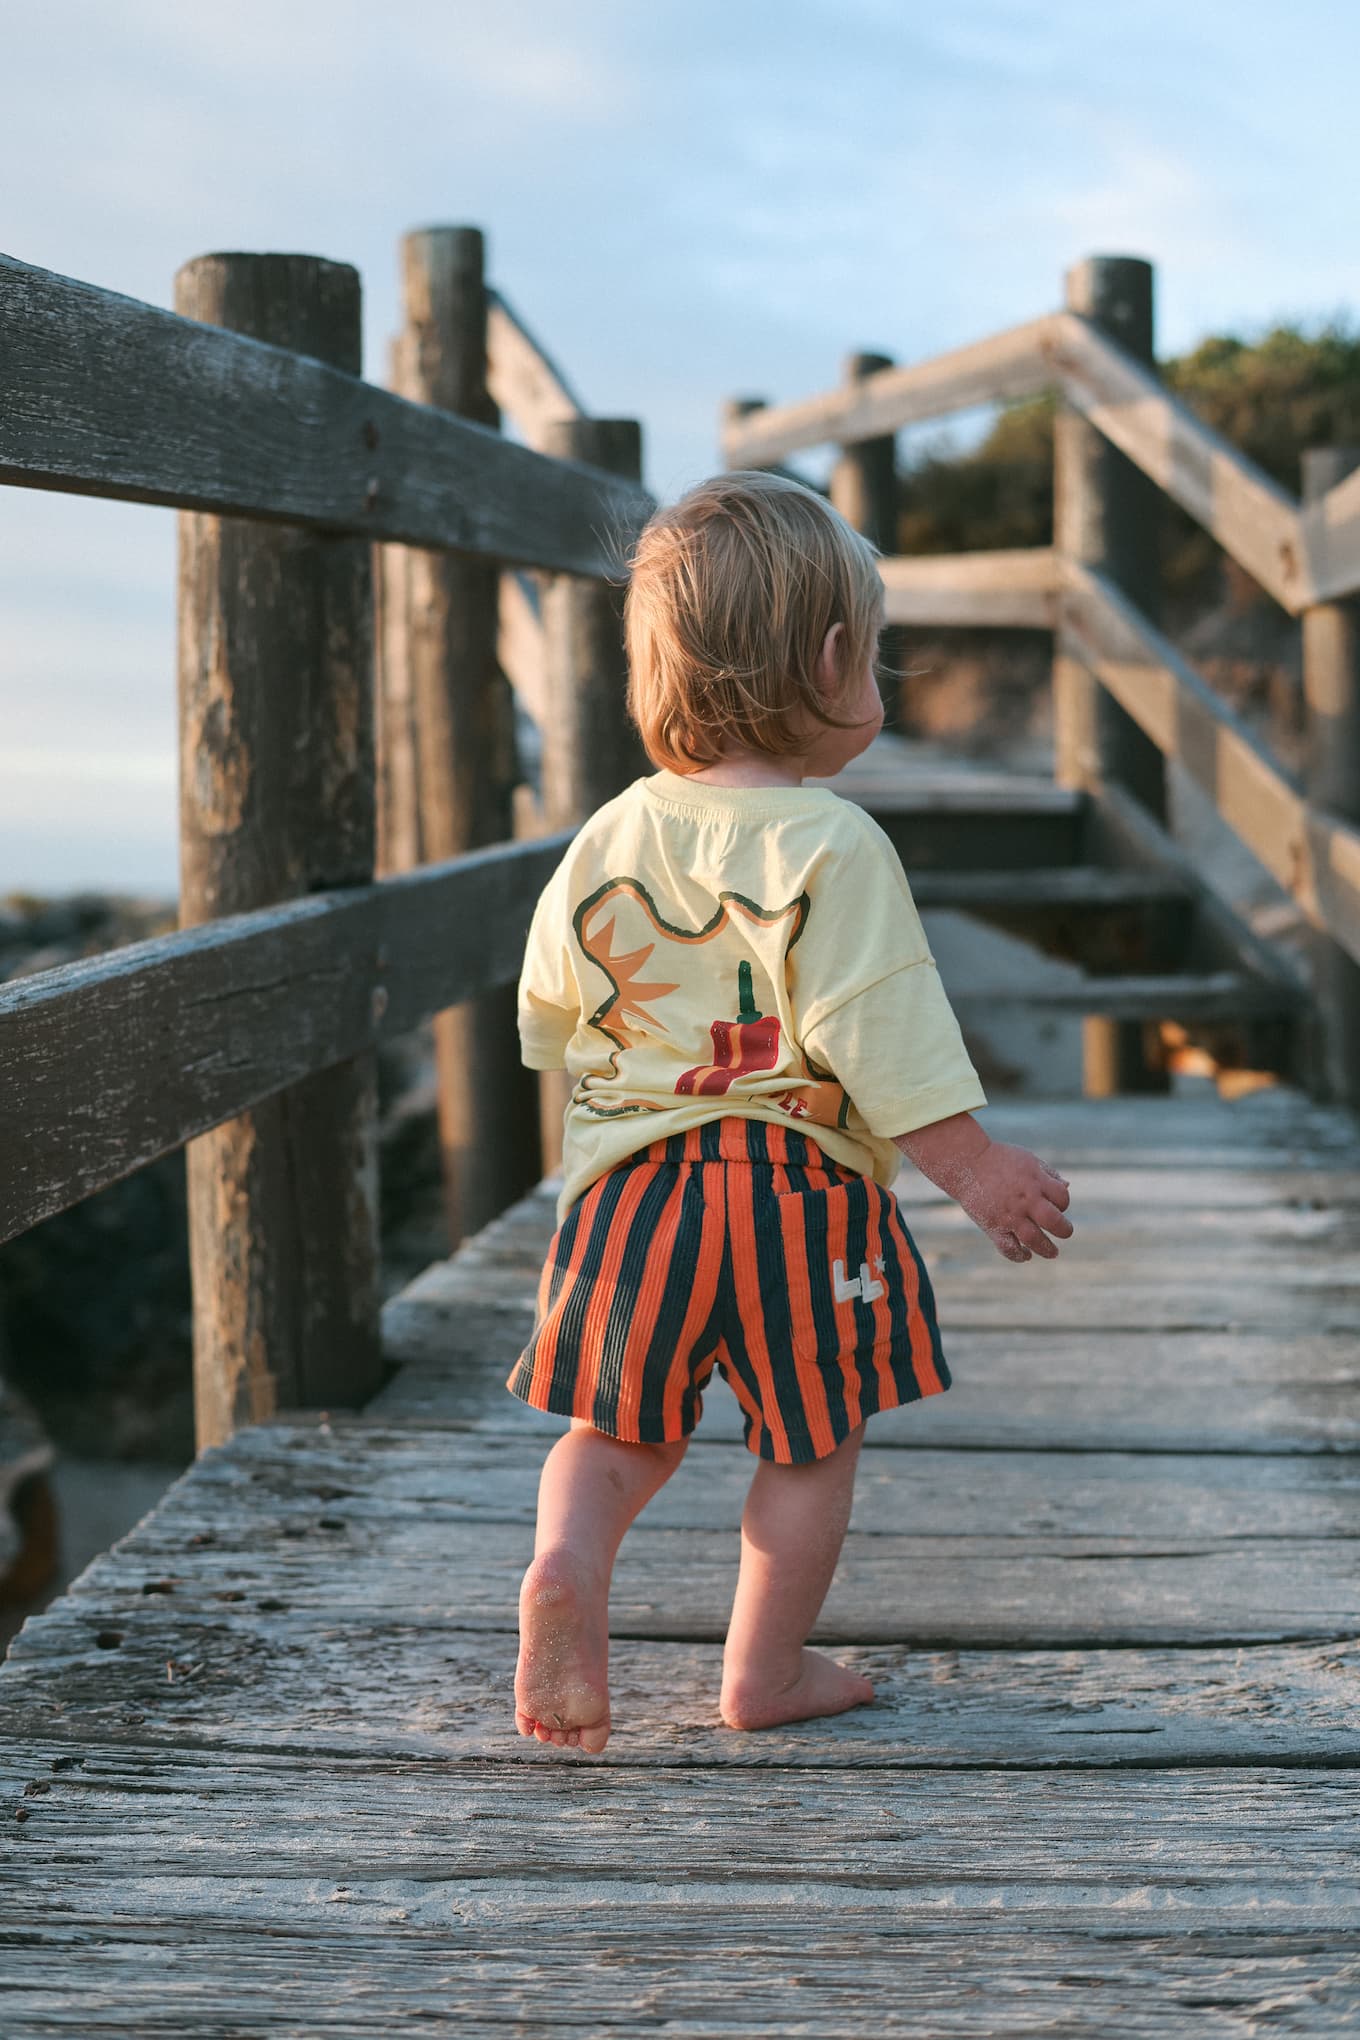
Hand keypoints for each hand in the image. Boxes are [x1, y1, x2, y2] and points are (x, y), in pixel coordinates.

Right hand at [951, 1139, 1072, 1261]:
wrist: (966, 1163)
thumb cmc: (999, 1159)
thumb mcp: (1028, 1160)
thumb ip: (1048, 1173)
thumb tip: (1066, 1186)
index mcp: (1036, 1182)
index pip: (1062, 1199)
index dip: (1063, 1204)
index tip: (1055, 1205)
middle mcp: (1025, 1200)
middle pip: (1053, 1221)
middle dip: (1064, 1230)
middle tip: (1064, 1231)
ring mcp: (1009, 1215)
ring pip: (1034, 1239)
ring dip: (1047, 1249)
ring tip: (1053, 1253)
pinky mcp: (993, 1226)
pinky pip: (1008, 1247)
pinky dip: (1018, 1255)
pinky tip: (1025, 1255)